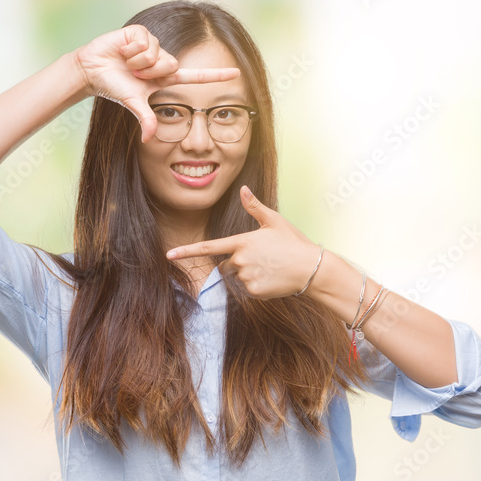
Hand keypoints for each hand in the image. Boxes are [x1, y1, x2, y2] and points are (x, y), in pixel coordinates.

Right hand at [73, 24, 240, 143]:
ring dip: (139, 61)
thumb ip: (144, 119)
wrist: (92, 70)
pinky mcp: (141, 33)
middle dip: (150, 71)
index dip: (214, 75)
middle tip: (134, 73)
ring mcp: (152, 45)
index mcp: (163, 77)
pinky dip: (132, 50)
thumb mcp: (133, 103)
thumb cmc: (112, 86)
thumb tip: (147, 140)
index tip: (236, 73)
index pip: (193, 76)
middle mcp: (161, 60)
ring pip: (158, 53)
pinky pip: (146, 42)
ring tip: (126, 62)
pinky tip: (123, 51)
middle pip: (171, 64)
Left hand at [164, 186, 322, 299]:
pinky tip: (272, 279)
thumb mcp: (274, 221)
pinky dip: (257, 286)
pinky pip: (247, 290)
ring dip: (247, 275)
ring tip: (269, 268)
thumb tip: (243, 189)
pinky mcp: (254, 291)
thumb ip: (254, 207)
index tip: (169, 255)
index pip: (208, 247)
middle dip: (237, 264)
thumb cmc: (293, 242)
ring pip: (236, 278)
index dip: (186, 251)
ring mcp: (246, 276)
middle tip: (261, 259)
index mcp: (241, 241)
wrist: (312, 268)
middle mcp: (240, 259)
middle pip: (225, 266)